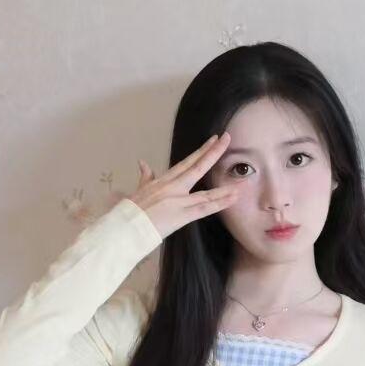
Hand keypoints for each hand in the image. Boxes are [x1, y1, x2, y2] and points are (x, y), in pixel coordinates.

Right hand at [125, 131, 241, 240]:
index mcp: (163, 181)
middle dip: (213, 152)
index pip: (186, 162)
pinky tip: (232, 198)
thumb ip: (144, 177)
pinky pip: (204, 209)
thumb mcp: (137, 190)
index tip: (213, 140)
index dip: (201, 151)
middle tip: (227, 138)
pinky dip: (219, 204)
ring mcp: (178, 201)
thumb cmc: (129, 212)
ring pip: (206, 193)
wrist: (124, 226)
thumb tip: (143, 163)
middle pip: (197, 167)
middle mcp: (172, 187)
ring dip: (224, 188)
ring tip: (240, 182)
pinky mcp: (181, 215)